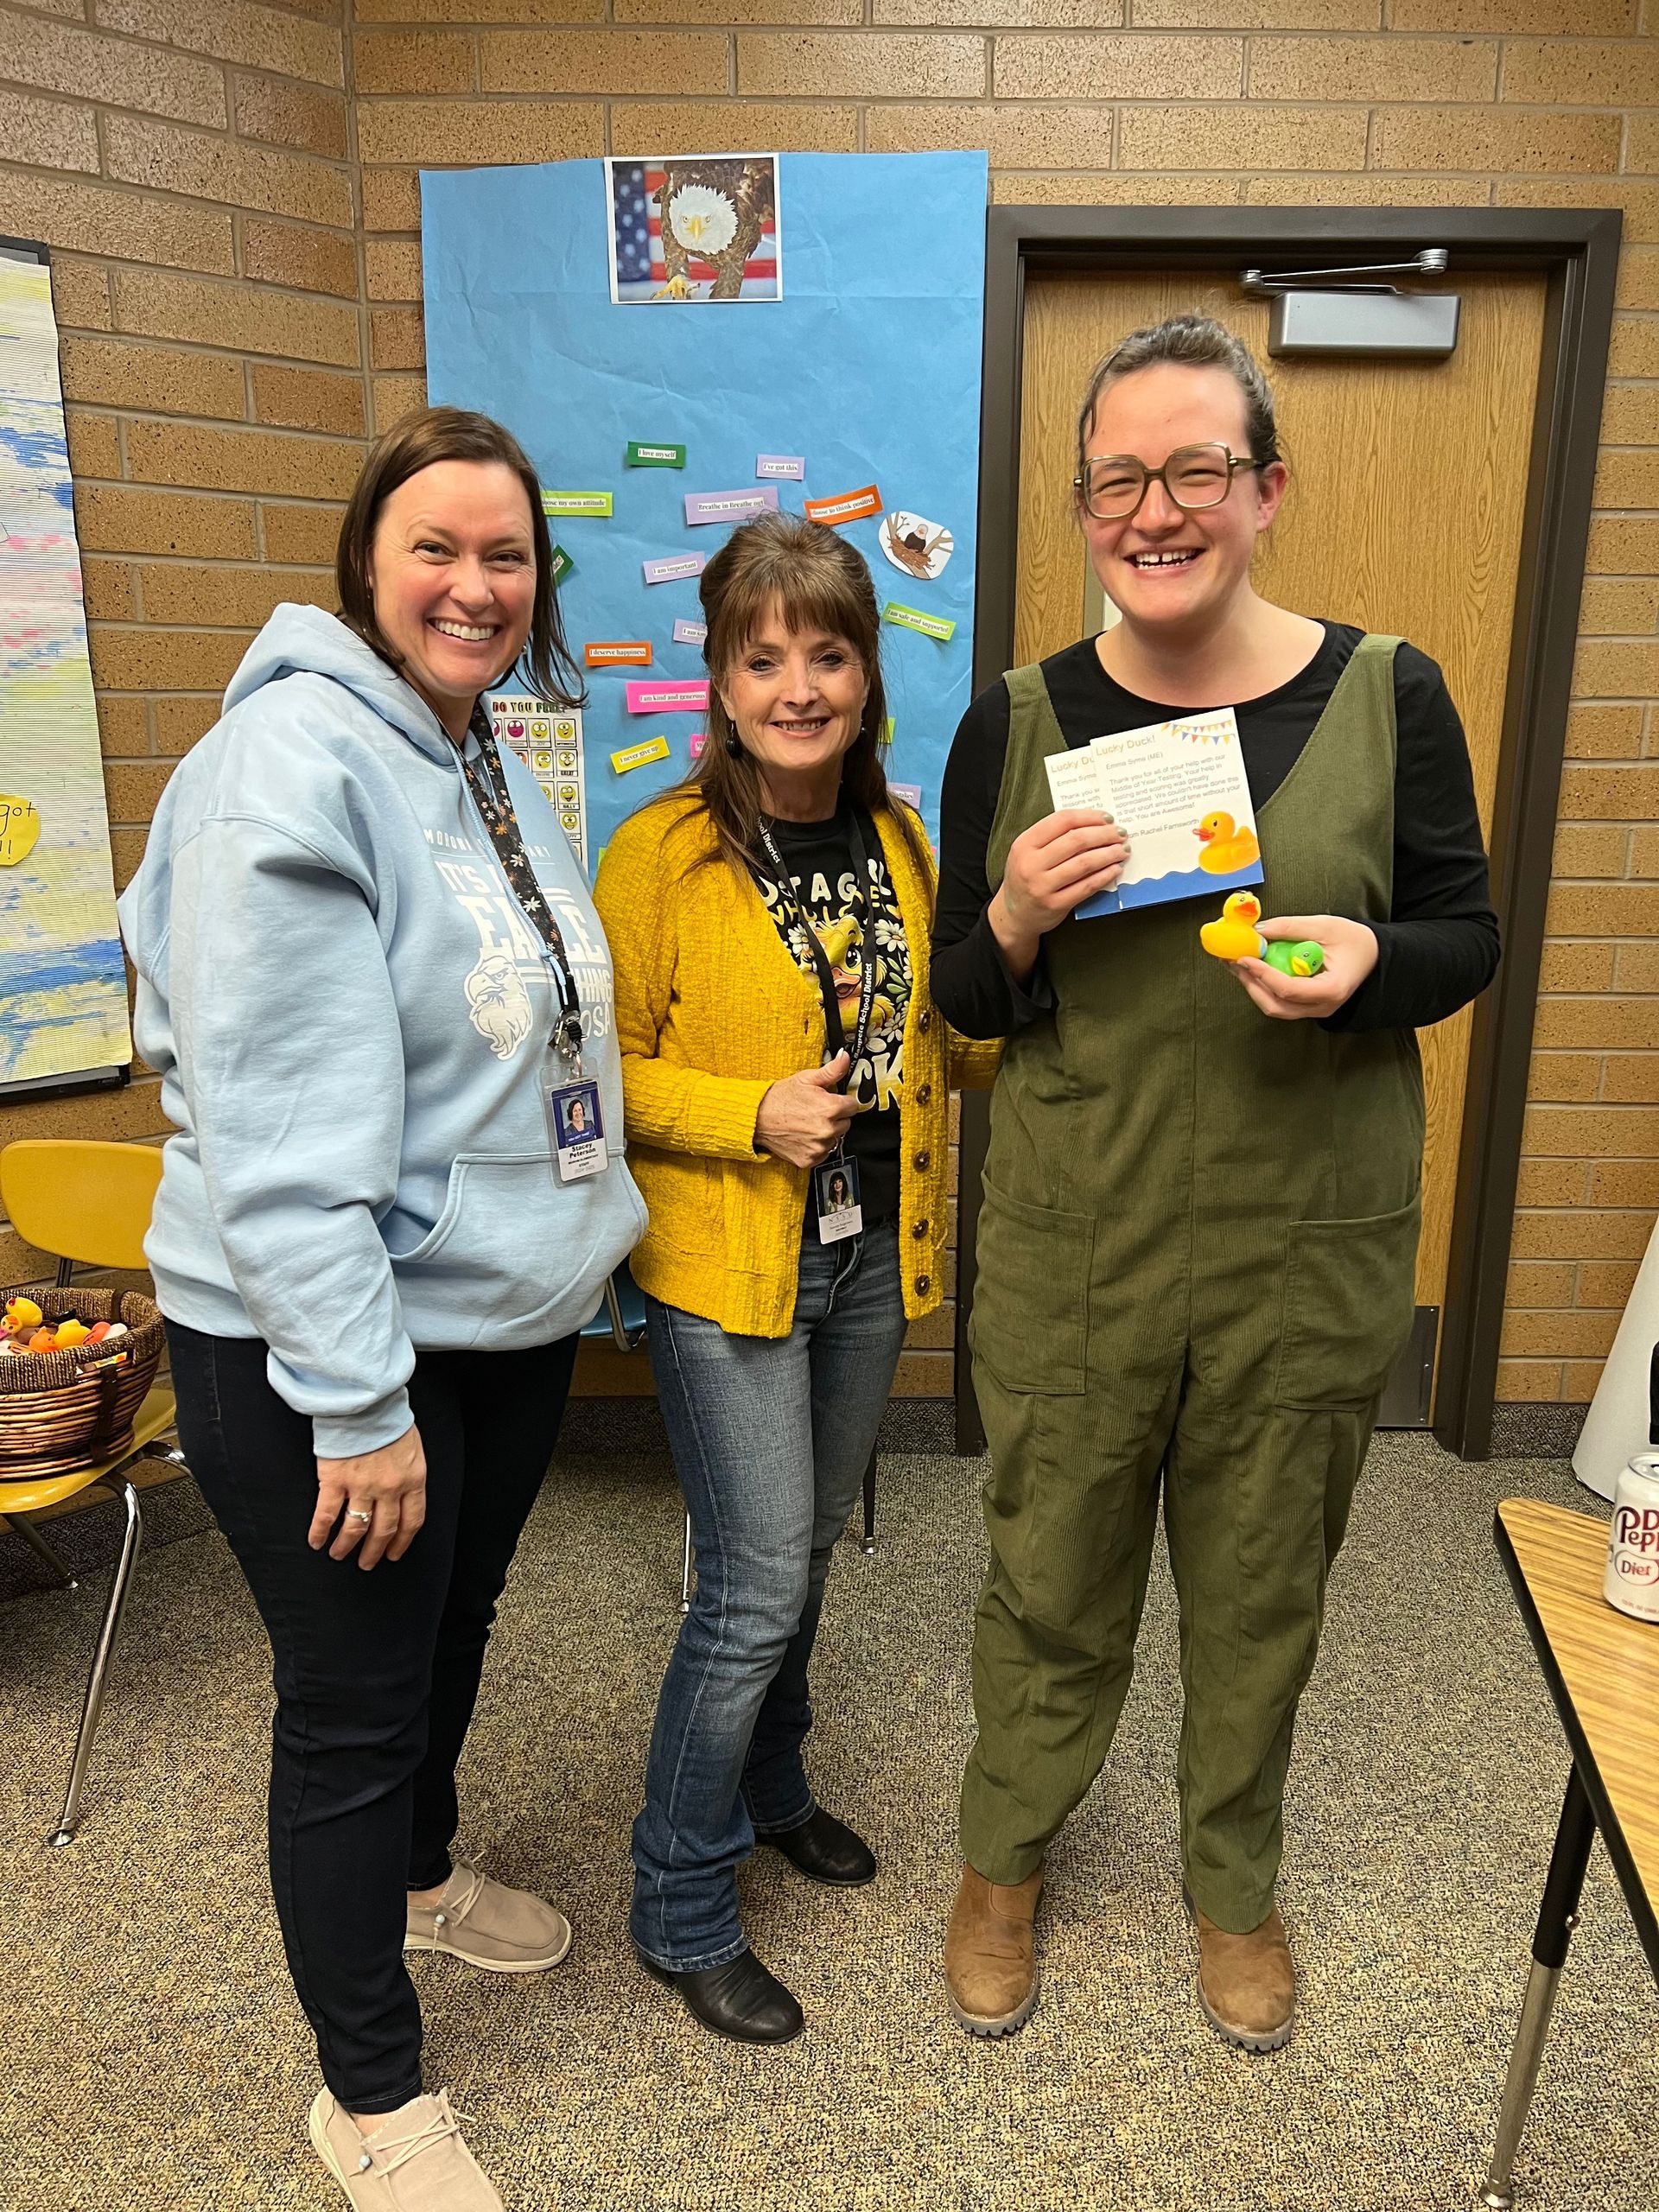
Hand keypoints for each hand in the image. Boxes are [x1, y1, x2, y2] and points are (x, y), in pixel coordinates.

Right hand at [310, 1423, 426, 1569]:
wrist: (366, 1400)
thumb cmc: (388, 1419)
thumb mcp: (412, 1448)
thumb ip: (408, 1473)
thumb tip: (402, 1494)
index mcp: (412, 1479)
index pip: (412, 1521)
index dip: (402, 1542)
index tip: (393, 1554)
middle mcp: (389, 1488)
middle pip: (384, 1530)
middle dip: (374, 1551)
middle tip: (367, 1564)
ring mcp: (362, 1486)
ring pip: (355, 1528)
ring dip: (346, 1546)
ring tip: (339, 1555)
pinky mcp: (335, 1480)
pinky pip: (326, 1515)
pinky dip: (320, 1532)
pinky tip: (316, 1542)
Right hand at [755, 1049, 858, 1168]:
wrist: (756, 1118)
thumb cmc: (779, 1098)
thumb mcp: (806, 1078)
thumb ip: (832, 1070)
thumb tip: (845, 1058)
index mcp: (830, 1108)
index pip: (853, 1106)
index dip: (842, 1101)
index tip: (831, 1101)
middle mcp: (827, 1130)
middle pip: (846, 1123)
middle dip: (835, 1117)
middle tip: (816, 1111)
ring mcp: (818, 1147)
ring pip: (835, 1139)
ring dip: (826, 1133)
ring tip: (808, 1124)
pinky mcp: (810, 1160)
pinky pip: (822, 1153)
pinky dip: (815, 1146)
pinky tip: (804, 1136)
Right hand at [989, 809, 1129, 982]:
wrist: (1014, 915)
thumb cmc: (1026, 877)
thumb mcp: (1028, 851)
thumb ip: (1053, 837)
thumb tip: (1094, 824)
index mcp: (1024, 843)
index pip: (1062, 820)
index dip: (1089, 816)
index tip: (1107, 818)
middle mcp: (1031, 863)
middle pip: (1076, 840)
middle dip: (1104, 835)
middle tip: (1120, 834)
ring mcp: (1042, 886)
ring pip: (1084, 863)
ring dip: (1109, 854)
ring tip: (1122, 850)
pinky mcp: (1055, 904)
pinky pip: (1086, 886)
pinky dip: (1105, 876)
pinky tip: (1115, 869)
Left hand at [1231, 914, 1378, 1022]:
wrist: (1373, 955)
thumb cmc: (1354, 940)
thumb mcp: (1325, 926)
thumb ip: (1290, 927)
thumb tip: (1257, 930)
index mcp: (1331, 990)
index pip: (1289, 989)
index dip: (1263, 974)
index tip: (1244, 957)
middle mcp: (1322, 1007)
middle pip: (1276, 1006)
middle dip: (1251, 983)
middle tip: (1233, 961)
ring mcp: (1314, 1010)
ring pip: (1275, 1008)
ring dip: (1253, 987)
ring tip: (1237, 964)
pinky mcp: (1307, 1006)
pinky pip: (1280, 1002)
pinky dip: (1263, 987)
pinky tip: (1251, 970)